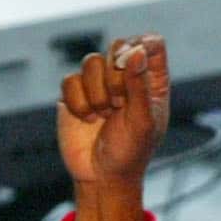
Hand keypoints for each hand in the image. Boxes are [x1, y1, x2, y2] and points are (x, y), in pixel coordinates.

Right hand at [57, 34, 169, 220]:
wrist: (100, 177)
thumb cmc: (129, 153)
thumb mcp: (142, 121)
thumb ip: (139, 85)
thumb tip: (135, 52)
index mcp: (151, 80)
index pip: (151, 43)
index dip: (141, 47)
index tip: (134, 66)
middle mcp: (125, 76)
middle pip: (119, 46)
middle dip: (116, 76)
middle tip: (119, 104)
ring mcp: (98, 84)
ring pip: (91, 61)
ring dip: (97, 93)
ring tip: (103, 116)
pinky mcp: (74, 95)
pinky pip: (70, 80)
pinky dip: (78, 103)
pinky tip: (87, 120)